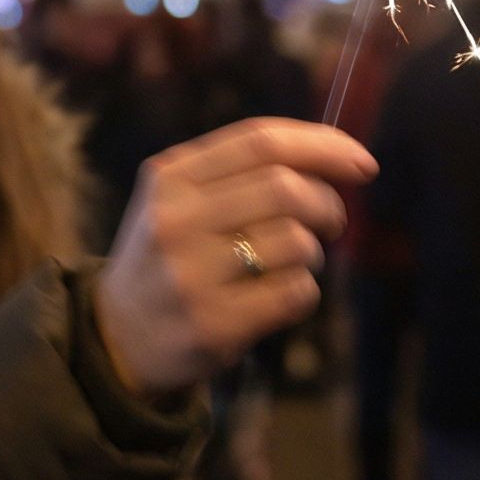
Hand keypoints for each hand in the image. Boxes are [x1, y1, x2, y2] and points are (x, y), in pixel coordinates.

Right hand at [93, 119, 376, 398]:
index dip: (322, 145)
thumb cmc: (172, 254)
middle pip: (285, 188)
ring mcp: (191, 275)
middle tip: (331, 221)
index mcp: (170, 176)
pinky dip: (304, 291)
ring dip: (314, 252)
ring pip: (296, 242)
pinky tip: (279, 295)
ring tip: (293, 262)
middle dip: (326, 203)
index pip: (260, 141)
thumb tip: (341, 157)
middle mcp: (175, 220)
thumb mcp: (183, 198)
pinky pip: (295, 293)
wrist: (117, 337)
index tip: (362, 162)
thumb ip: (245, 171)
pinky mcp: (212, 325)